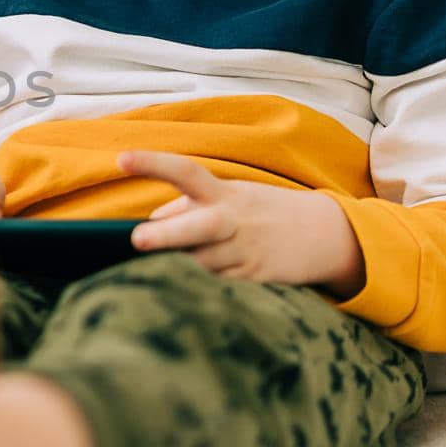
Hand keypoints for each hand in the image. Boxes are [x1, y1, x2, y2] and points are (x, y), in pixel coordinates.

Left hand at [118, 151, 365, 296]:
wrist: (324, 235)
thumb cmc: (258, 211)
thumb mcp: (228, 197)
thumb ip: (186, 206)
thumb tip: (150, 221)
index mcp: (222, 193)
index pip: (185, 171)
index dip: (153, 164)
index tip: (121, 158)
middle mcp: (232, 220)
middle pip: (197, 226)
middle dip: (167, 235)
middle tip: (136, 240)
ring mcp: (244, 252)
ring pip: (202, 264)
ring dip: (176, 267)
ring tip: (149, 272)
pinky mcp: (254, 280)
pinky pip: (217, 285)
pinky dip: (198, 286)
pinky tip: (184, 288)